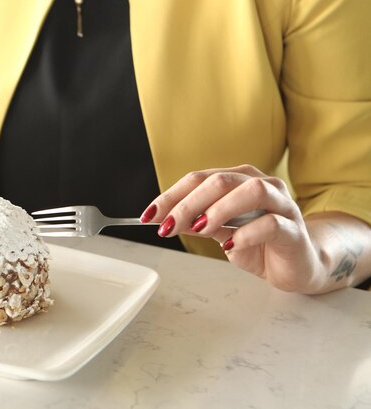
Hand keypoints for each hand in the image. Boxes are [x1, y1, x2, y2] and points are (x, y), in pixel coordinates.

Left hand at [141, 164, 323, 292]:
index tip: (149, 215)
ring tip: (199, 229)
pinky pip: (271, 223)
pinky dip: (246, 234)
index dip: (171, 196)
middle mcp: (261, 184)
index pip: (198, 179)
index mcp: (238, 179)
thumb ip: (196, 222)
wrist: (295, 264)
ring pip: (251, 191)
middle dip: (188, 204)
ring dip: (219, 209)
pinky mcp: (294, 229)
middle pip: (220, 181)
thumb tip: (162, 219)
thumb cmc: (257, 243)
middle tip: (168, 226)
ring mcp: (281, 204)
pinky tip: (229, 246)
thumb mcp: (219, 231)